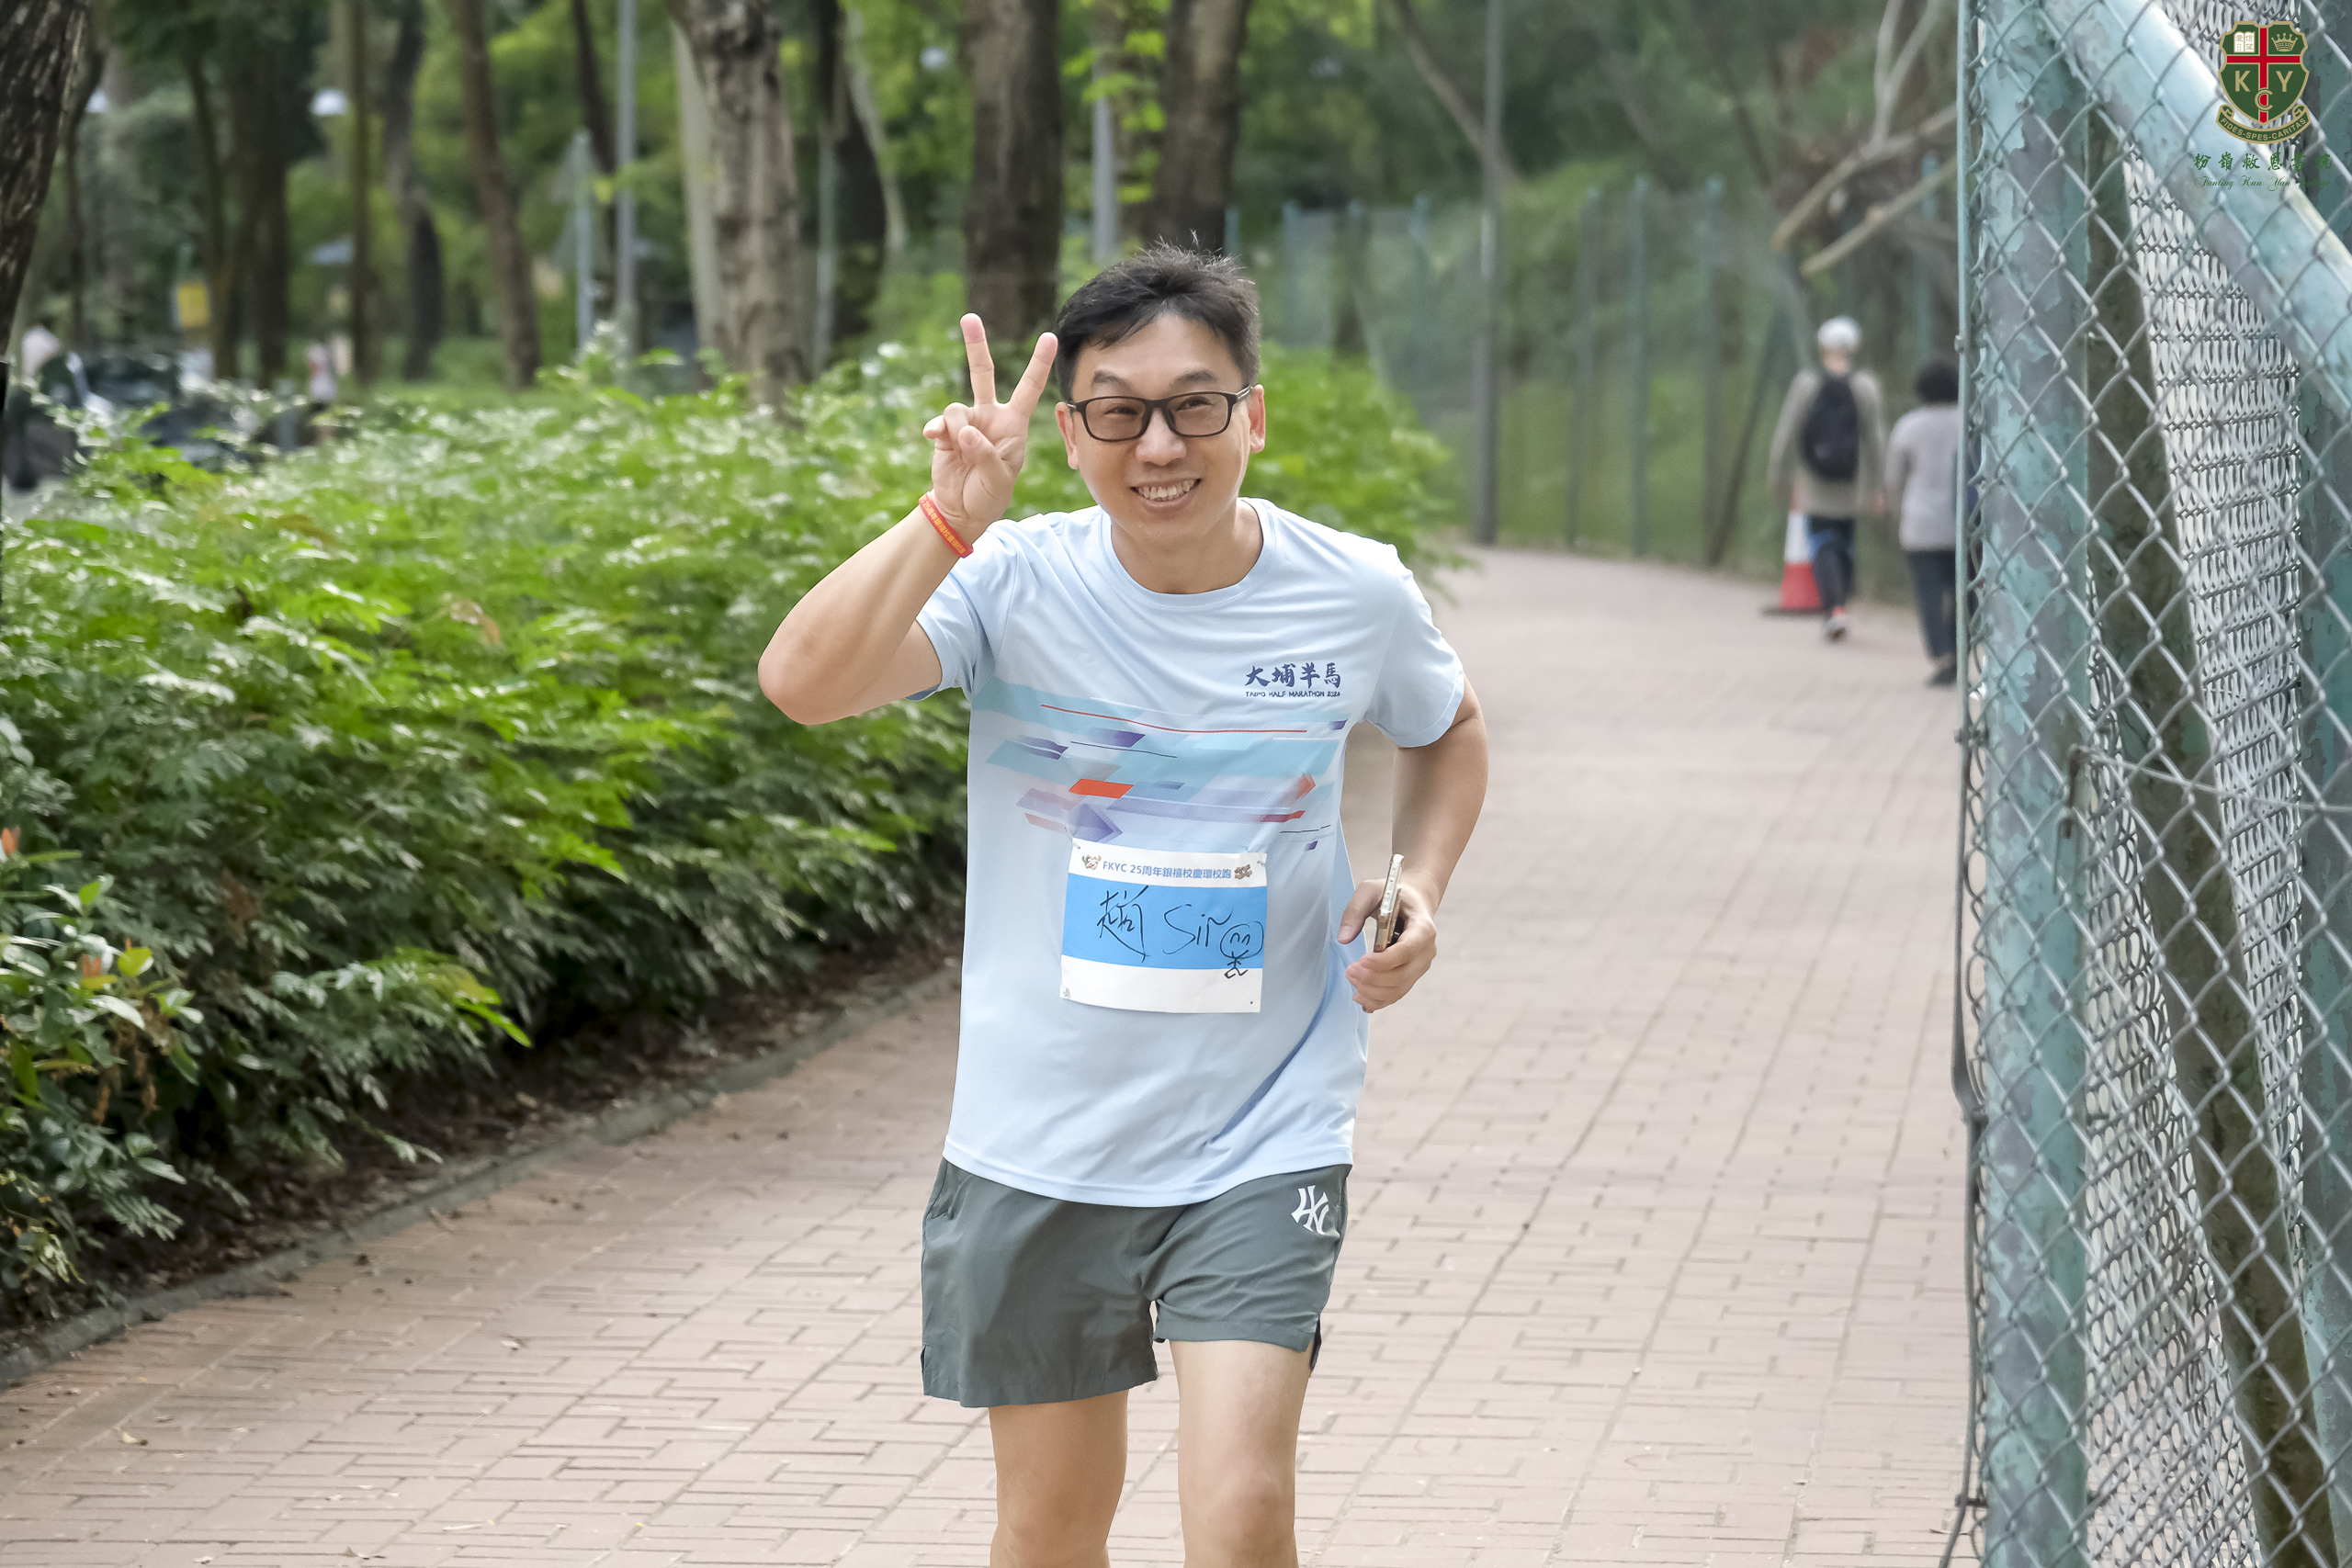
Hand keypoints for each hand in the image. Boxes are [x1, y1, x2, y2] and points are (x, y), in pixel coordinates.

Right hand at [921, 314, 1057, 536]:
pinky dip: (937, 431)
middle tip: (969, 317)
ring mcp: (966, 422)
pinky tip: (935, 442)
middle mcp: (989, 416)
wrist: (962, 509)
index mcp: (1013, 425)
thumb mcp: (997, 480)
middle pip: (982, 373)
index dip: (1038, 364)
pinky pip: (939, 422)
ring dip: (957, 430)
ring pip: (957, 407)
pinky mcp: (945, 432)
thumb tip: (965, 429)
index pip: (1029, 388)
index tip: (1049, 337)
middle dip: (975, 345)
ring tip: (962, 452)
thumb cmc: (989, 496)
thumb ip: (984, 454)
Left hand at [1336, 879, 1437, 1012]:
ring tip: (1352, 978)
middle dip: (1372, 978)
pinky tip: (1360, 996)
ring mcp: (1421, 965)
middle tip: (1349, 970)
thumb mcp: (1370, 891)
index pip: (1407, 951)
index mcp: (1422, 927)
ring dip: (1372, 991)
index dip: (1384, 961)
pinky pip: (1396, 994)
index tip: (1362, 960)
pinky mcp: (1412, 975)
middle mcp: (1426, 950)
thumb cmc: (1392, 896)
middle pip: (1402, 975)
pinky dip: (1377, 1000)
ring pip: (1398, 989)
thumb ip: (1355, 911)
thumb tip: (1343, 938)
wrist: (1413, 901)